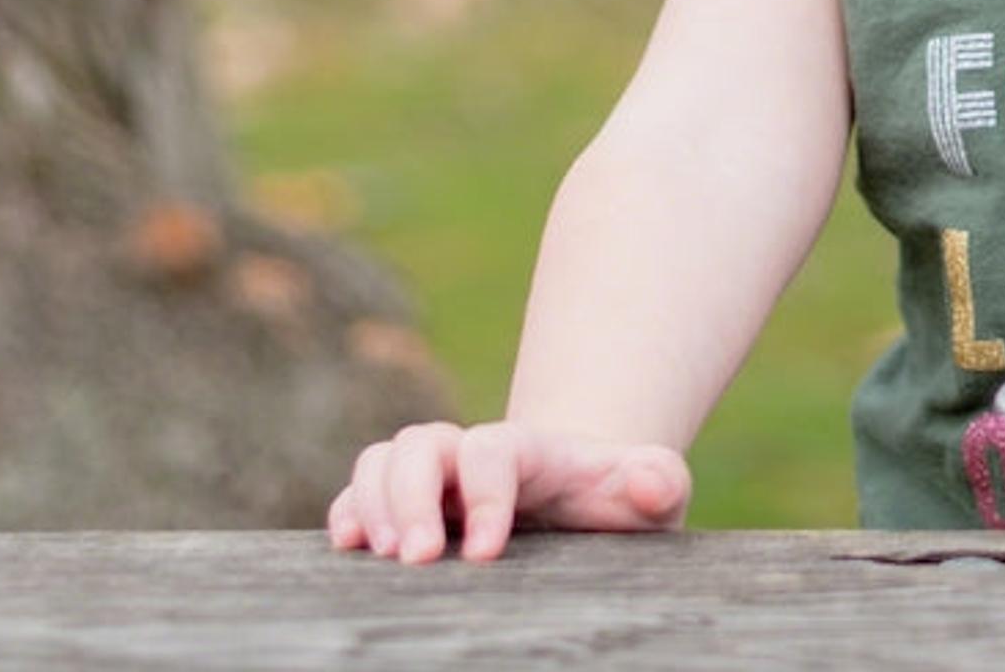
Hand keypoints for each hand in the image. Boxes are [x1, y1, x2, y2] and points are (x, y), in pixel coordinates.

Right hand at [325, 421, 689, 562]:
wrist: (585, 501)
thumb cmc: (618, 502)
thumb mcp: (653, 492)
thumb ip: (658, 480)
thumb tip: (649, 482)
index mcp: (530, 449)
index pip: (491, 451)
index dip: (483, 495)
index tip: (487, 554)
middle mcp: (471, 453)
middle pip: (420, 444)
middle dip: (410, 497)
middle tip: (419, 560)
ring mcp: (436, 478)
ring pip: (382, 460)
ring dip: (370, 504)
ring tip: (381, 557)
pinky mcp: (408, 507)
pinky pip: (358, 494)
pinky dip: (346, 514)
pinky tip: (348, 550)